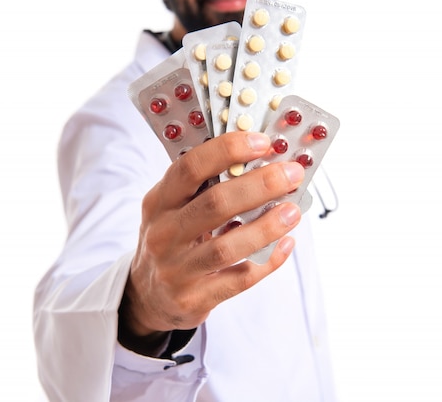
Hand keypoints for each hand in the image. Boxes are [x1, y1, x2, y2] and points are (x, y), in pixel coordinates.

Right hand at [118, 131, 303, 354]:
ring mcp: (176, 269)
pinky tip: (286, 244)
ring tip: (293, 212)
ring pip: (226, 247)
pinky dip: (267, 262)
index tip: (263, 142)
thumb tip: (263, 162)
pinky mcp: (193, 298)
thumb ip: (204, 188)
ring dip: (266, 227)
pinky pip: (238, 280)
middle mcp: (163, 234)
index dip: (227, 151)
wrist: (147, 295)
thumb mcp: (172, 209)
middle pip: (215, 204)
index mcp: (159, 202)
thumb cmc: (172, 240)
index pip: (189, 168)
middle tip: (292, 174)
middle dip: (260, 185)